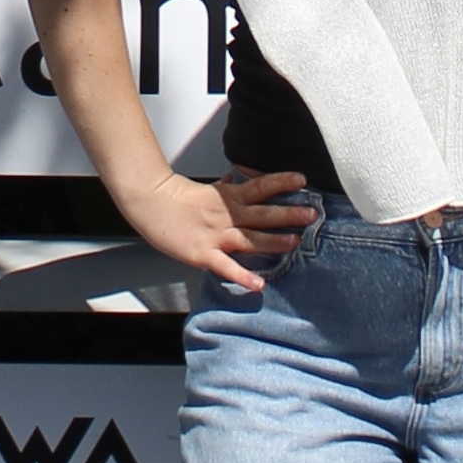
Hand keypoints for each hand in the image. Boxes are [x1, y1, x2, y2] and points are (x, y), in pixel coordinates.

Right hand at [118, 166, 317, 292]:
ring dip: (274, 241)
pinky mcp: (204, 254)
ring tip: (296, 243)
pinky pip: (227, 266)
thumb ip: (225, 186)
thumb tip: (236, 177)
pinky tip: (259, 285)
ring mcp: (216, 235)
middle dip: (289, 214)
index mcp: (228, 197)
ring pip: (250, 238)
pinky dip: (243, 276)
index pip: (260, 186)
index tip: (302, 179)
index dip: (281, 182)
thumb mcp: (207, 189)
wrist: (150, 203)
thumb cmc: (177, 197)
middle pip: (263, 213)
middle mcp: (227, 215)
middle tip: (312, 214)